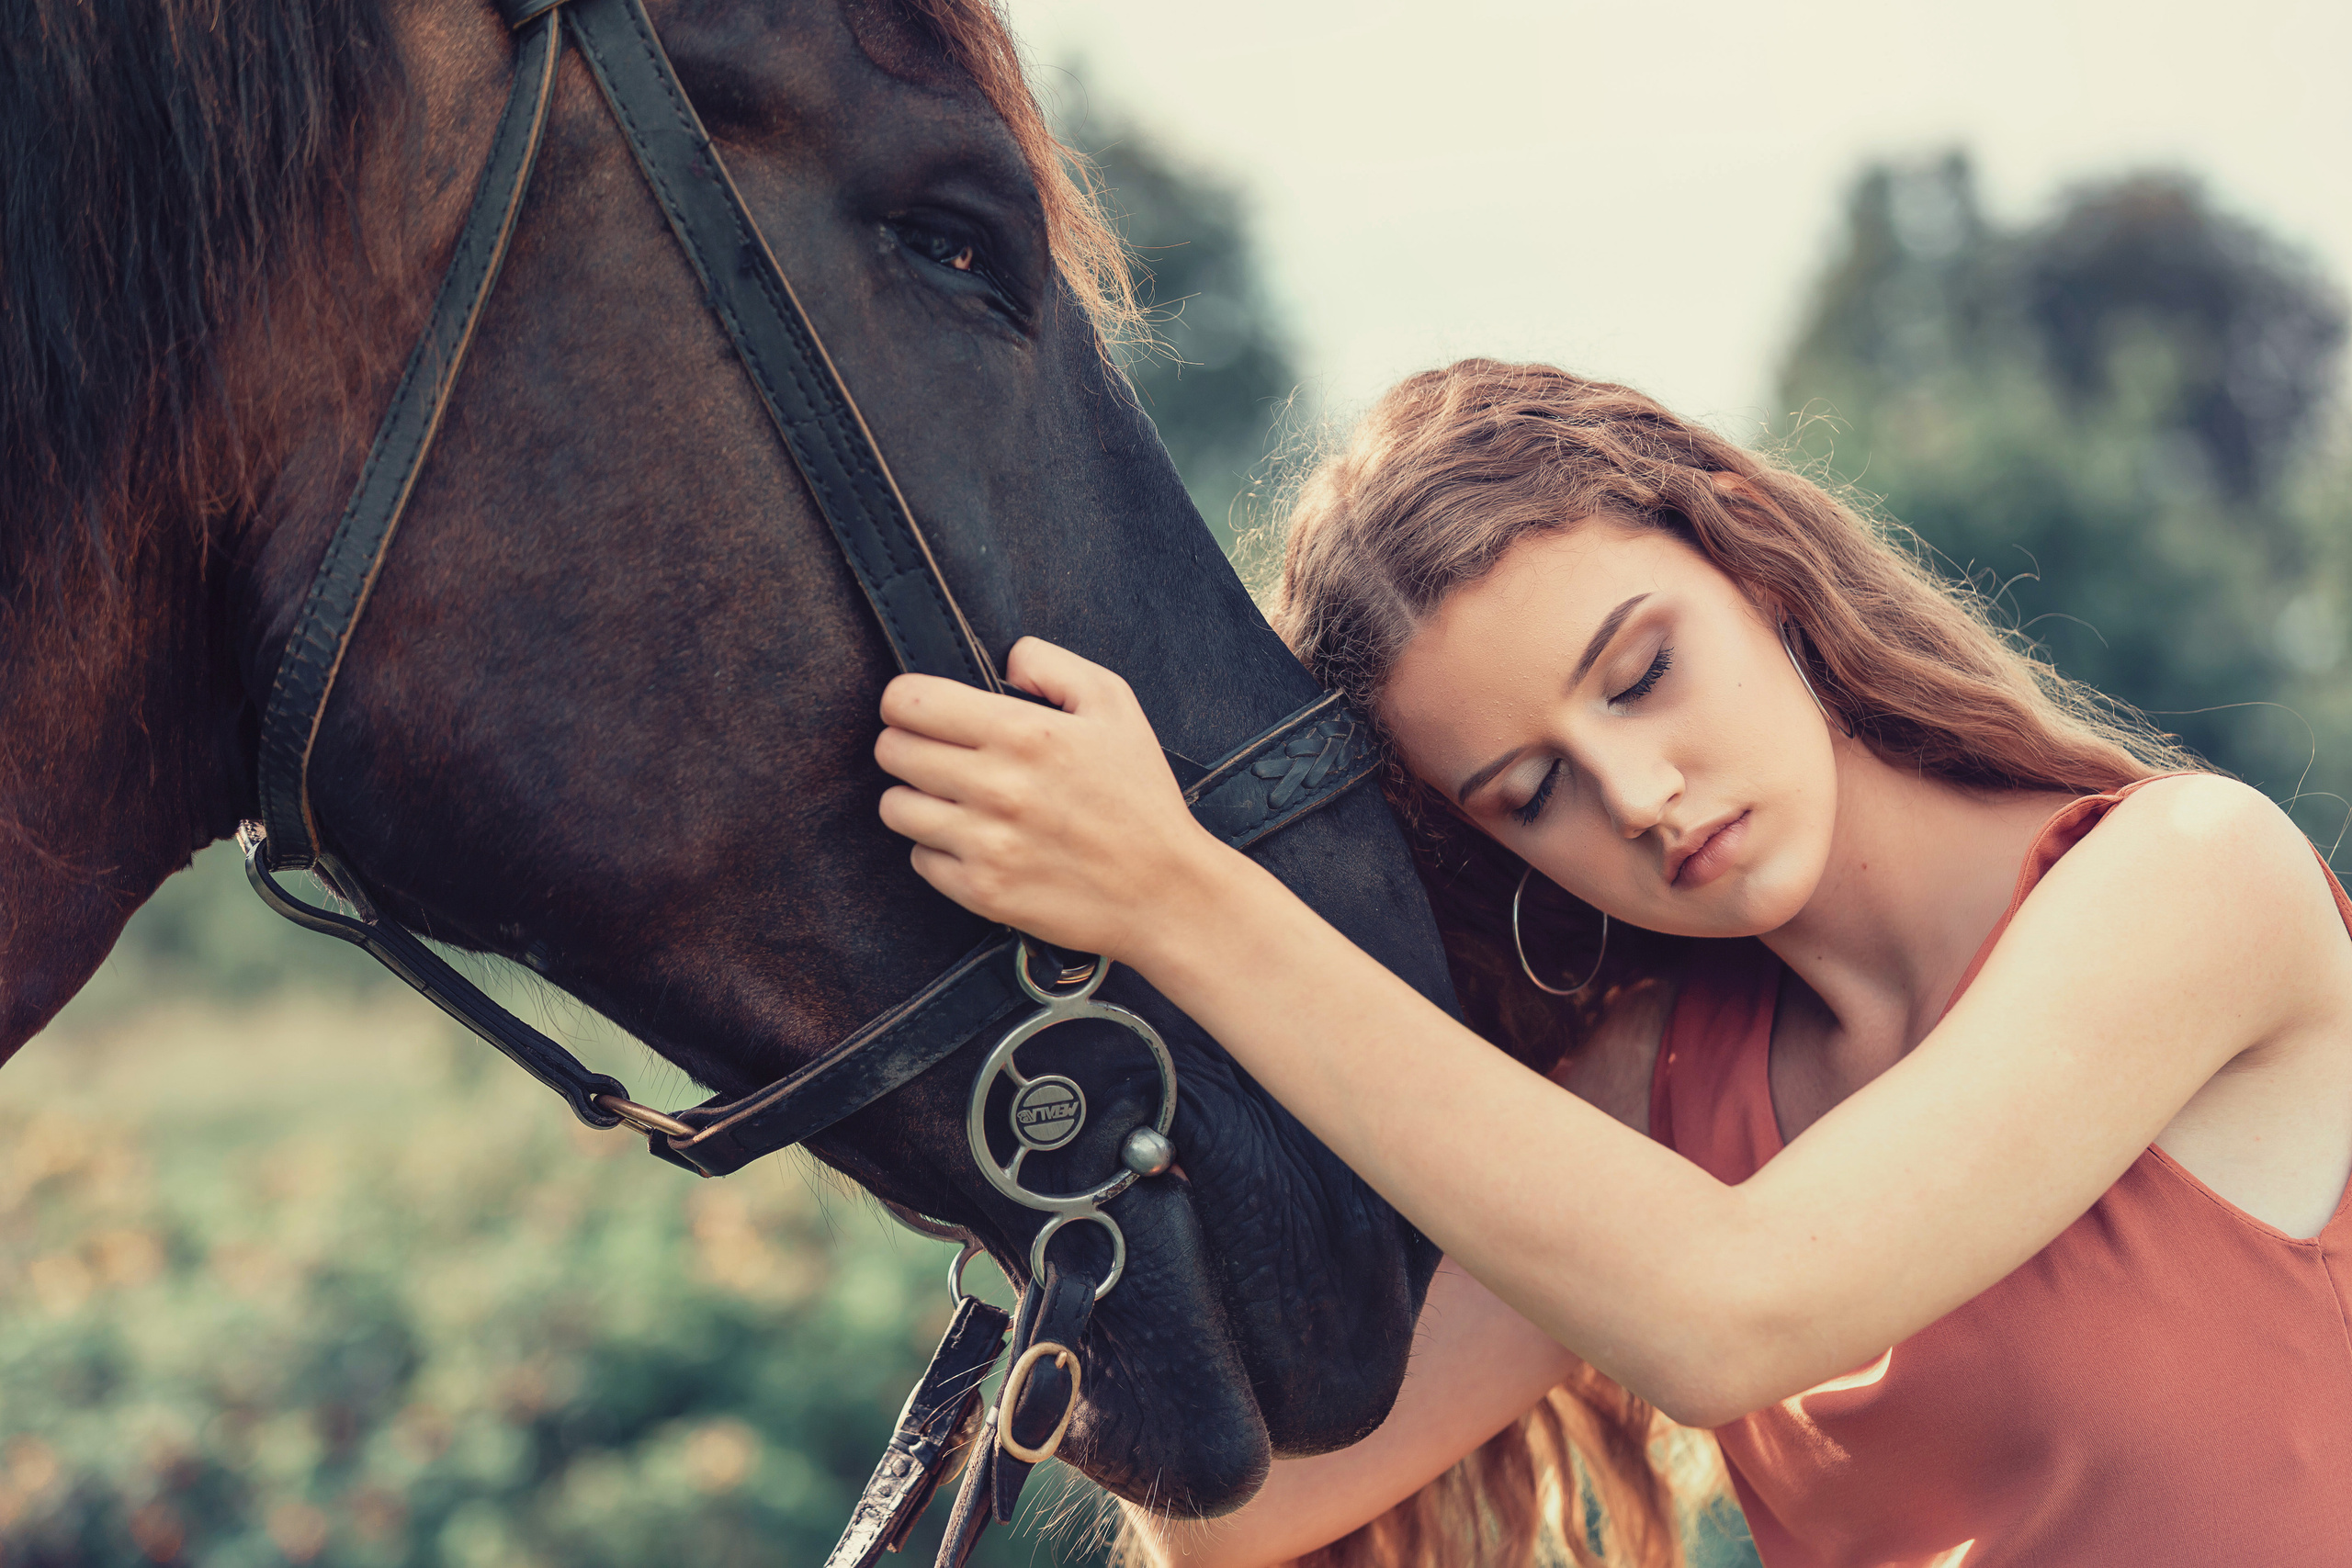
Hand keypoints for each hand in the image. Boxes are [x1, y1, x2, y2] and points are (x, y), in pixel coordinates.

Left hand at [875, 638, 1220, 963]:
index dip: (907, 701)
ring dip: (917, 799)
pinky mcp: (980, 890)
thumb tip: (1003, 662)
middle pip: (890, 750)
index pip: (909, 701)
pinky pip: (919, 859)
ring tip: (955, 801)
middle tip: (940, 756)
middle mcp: (996, 785)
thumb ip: (1051, 664)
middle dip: (907, 746)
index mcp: (1024, 732)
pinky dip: (938, 850)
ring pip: (894, 807)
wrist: (1165, 892)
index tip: (923, 712)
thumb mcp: (1115, 704)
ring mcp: (985, 842)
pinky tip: (977, 843)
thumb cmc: (1141, 797)